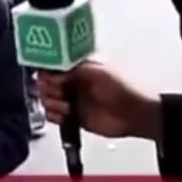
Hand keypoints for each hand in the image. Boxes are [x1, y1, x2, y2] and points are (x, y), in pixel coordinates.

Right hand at [38, 60, 162, 140]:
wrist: (136, 114)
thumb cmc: (124, 88)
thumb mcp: (98, 72)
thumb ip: (72, 70)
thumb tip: (51, 76)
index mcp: (77, 67)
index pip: (52, 64)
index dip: (46, 69)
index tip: (47, 76)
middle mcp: (72, 82)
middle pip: (45, 83)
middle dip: (47, 87)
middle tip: (58, 91)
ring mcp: (71, 100)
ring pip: (47, 100)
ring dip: (52, 103)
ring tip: (66, 105)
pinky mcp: (72, 117)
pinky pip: (53, 116)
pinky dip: (55, 116)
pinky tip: (66, 115)